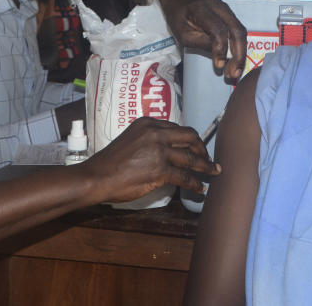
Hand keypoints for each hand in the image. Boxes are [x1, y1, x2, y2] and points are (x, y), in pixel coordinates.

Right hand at [81, 117, 221, 203]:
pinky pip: (184, 176)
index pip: (177, 128)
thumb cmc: (110, 162)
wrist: (97, 176)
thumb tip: (168, 152)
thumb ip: (150, 141)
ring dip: (205, 166)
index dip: (190, 139)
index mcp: (148, 124)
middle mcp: (156, 133)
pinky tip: (199, 188)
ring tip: (213, 172)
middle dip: (202, 149)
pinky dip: (194, 183)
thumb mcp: (131, 140)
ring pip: (191, 158)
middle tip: (208, 158)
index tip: (195, 147)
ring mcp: (159, 151)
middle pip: (190, 137)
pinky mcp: (160, 170)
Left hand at [159, 0, 246, 78]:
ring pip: (241, 32)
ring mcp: (227, 10)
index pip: (218, 30)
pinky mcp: (230, 15)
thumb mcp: (182, 33)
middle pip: (237, 30)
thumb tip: (219, 55)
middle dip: (238, 54)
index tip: (219, 65)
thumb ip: (200, 42)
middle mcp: (219, 7)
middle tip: (234, 73)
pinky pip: (238, 31)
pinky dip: (239, 48)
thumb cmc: (178, 16)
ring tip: (235, 71)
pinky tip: (235, 61)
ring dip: (241, 53)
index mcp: (202, 9)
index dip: (221, 49)